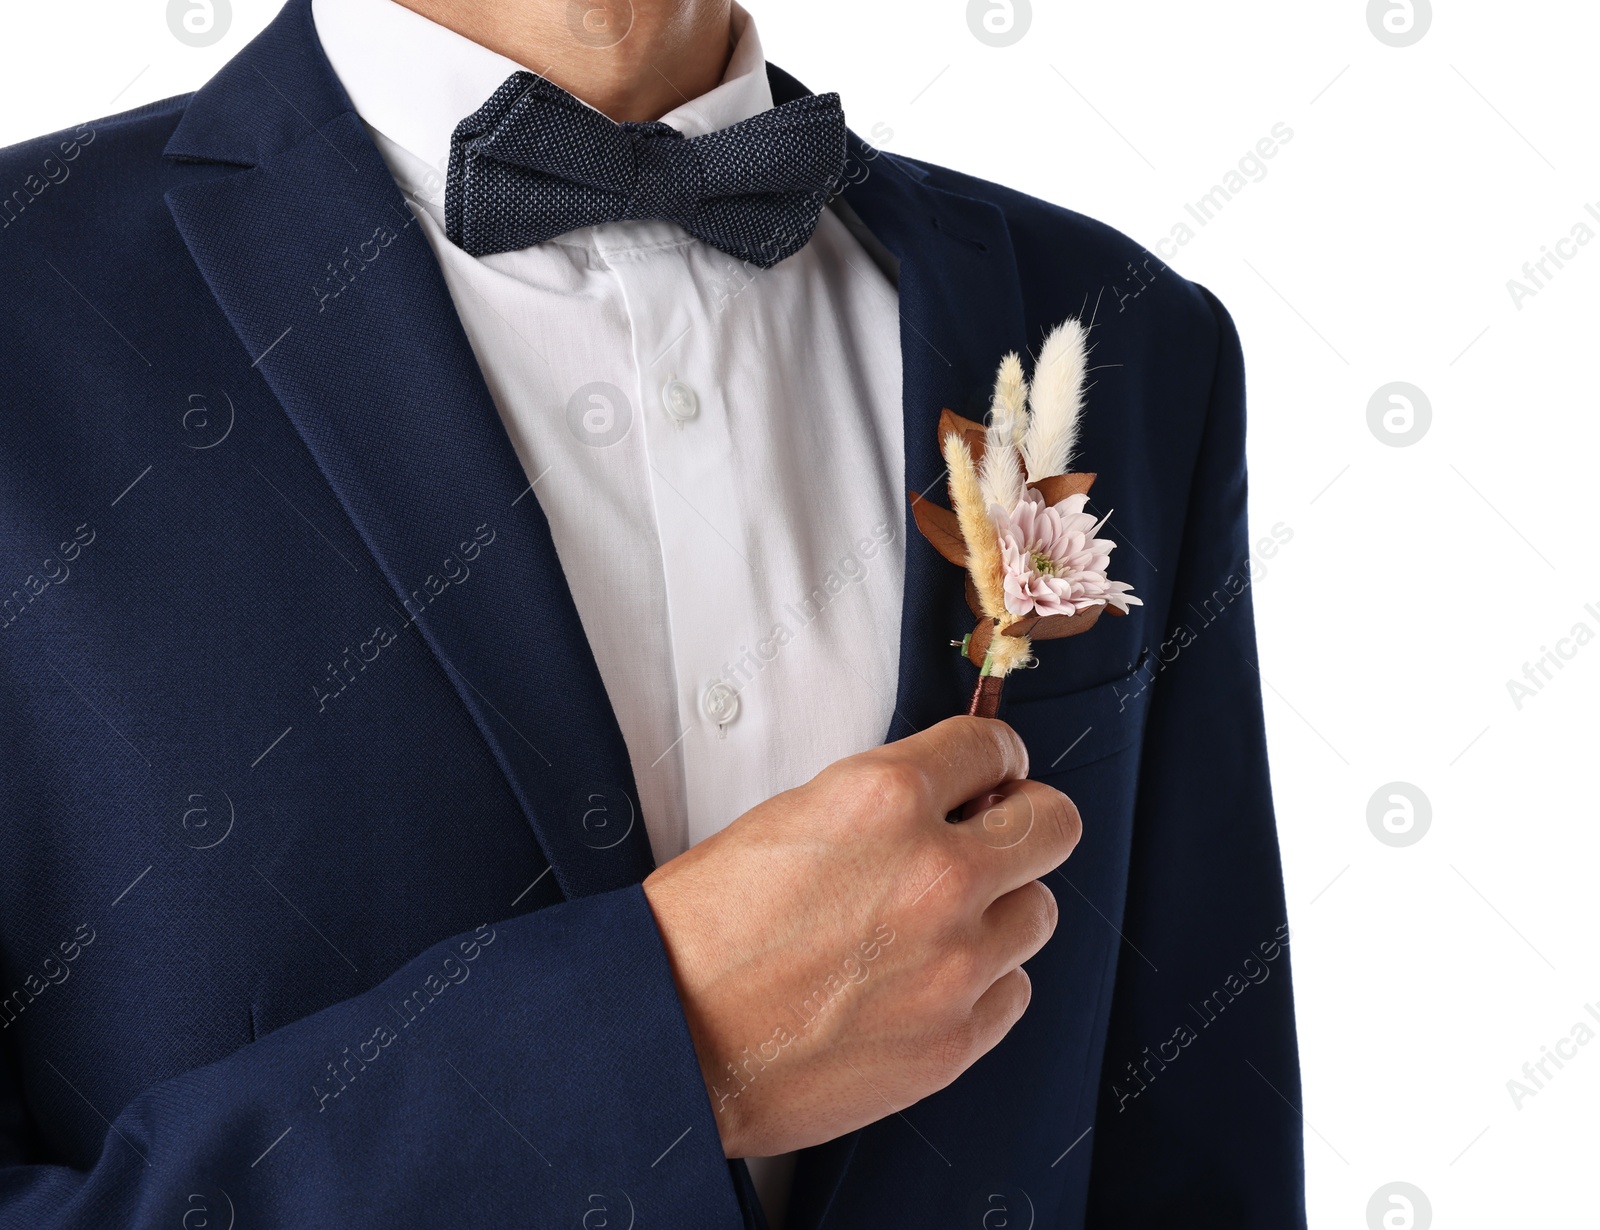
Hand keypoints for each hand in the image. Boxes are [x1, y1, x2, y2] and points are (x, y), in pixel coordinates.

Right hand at [640, 716, 1081, 1158]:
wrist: (666, 1036)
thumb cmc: (703, 929)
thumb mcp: (790, 817)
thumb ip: (883, 804)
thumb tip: (948, 805)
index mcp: (885, 799)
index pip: (994, 747)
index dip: (993, 761)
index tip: (990, 778)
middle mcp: (937, 874)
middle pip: (1054, 825)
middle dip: (1024, 825)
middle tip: (992, 841)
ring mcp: (955, 963)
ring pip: (1039, 913)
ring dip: (1000, 911)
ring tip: (940, 926)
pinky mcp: (953, 1039)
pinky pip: (1014, 992)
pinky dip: (983, 985)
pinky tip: (927, 983)